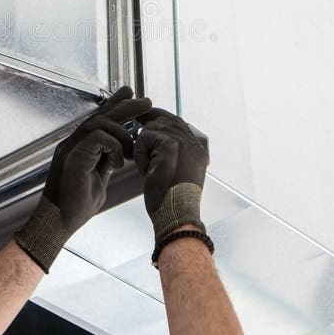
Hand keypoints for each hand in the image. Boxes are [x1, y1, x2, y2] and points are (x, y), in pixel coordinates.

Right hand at [15, 86, 151, 271]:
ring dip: (122, 129)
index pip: (99, 119)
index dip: (115, 105)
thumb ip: (106, 162)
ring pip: (99, 122)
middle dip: (124, 106)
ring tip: (135, 143)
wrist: (59, 223)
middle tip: (146, 102)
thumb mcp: (98, 178)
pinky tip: (118, 161)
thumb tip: (121, 152)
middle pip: (99, 115)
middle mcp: (72, 143)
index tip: (131, 95)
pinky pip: (97, 137)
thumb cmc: (76, 206)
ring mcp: (70, 149)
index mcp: (79, 147)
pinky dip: (113, 146)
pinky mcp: (72, 157)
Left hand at [133, 109, 210, 246]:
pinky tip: (147, 169)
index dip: (160, 120)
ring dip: (144, 146)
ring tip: (148, 167)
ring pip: (153, 128)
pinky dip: (140, 153)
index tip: (146, 119)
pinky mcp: (170, 146)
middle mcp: (193, 144)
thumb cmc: (173, 201)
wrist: (176, 215)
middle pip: (165, 120)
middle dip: (148, 127)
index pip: (178, 123)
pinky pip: (145, 138)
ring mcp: (184, 143)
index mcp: (198, 150)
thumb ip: (174, 154)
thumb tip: (156, 143)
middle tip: (136, 131)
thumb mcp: (178, 173)